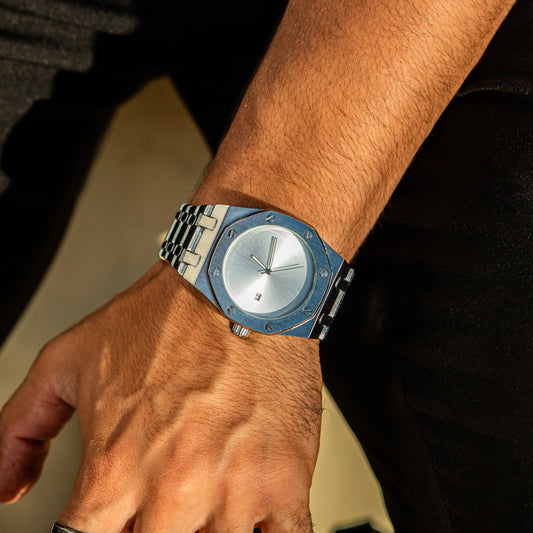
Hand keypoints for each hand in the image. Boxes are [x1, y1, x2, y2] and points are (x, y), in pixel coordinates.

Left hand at [0, 261, 321, 531]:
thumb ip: (20, 429)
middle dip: (149, 529)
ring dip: (205, 531)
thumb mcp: (69, 360)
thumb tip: (5, 487)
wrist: (239, 287)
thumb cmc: (167, 318)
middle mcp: (175, 489)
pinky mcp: (286, 479)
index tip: (110, 522)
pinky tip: (254, 520)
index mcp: (115, 468)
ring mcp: (236, 490)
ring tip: (204, 499)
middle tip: (158, 503)